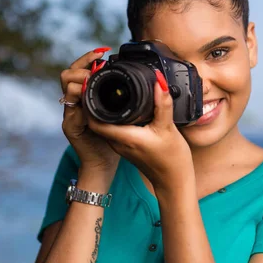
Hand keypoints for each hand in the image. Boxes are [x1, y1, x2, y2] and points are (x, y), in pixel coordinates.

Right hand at [60, 48, 119, 174]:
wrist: (104, 163)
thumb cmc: (113, 138)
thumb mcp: (119, 112)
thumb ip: (120, 95)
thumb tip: (136, 77)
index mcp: (85, 96)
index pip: (79, 69)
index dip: (87, 58)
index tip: (102, 51)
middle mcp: (74, 102)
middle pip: (67, 74)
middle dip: (81, 67)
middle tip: (97, 67)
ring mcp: (70, 114)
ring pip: (66, 89)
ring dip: (80, 82)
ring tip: (94, 81)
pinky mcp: (70, 127)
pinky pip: (71, 111)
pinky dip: (80, 103)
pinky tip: (91, 99)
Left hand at [87, 70, 193, 191]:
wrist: (174, 182)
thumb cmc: (171, 160)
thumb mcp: (168, 128)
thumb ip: (162, 103)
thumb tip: (158, 80)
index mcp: (123, 137)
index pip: (93, 119)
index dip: (89, 102)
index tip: (92, 85)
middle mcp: (117, 142)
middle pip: (96, 119)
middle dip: (94, 101)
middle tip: (98, 82)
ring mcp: (120, 145)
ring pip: (104, 124)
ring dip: (102, 108)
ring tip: (106, 89)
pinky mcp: (126, 146)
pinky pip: (113, 128)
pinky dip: (112, 116)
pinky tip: (121, 106)